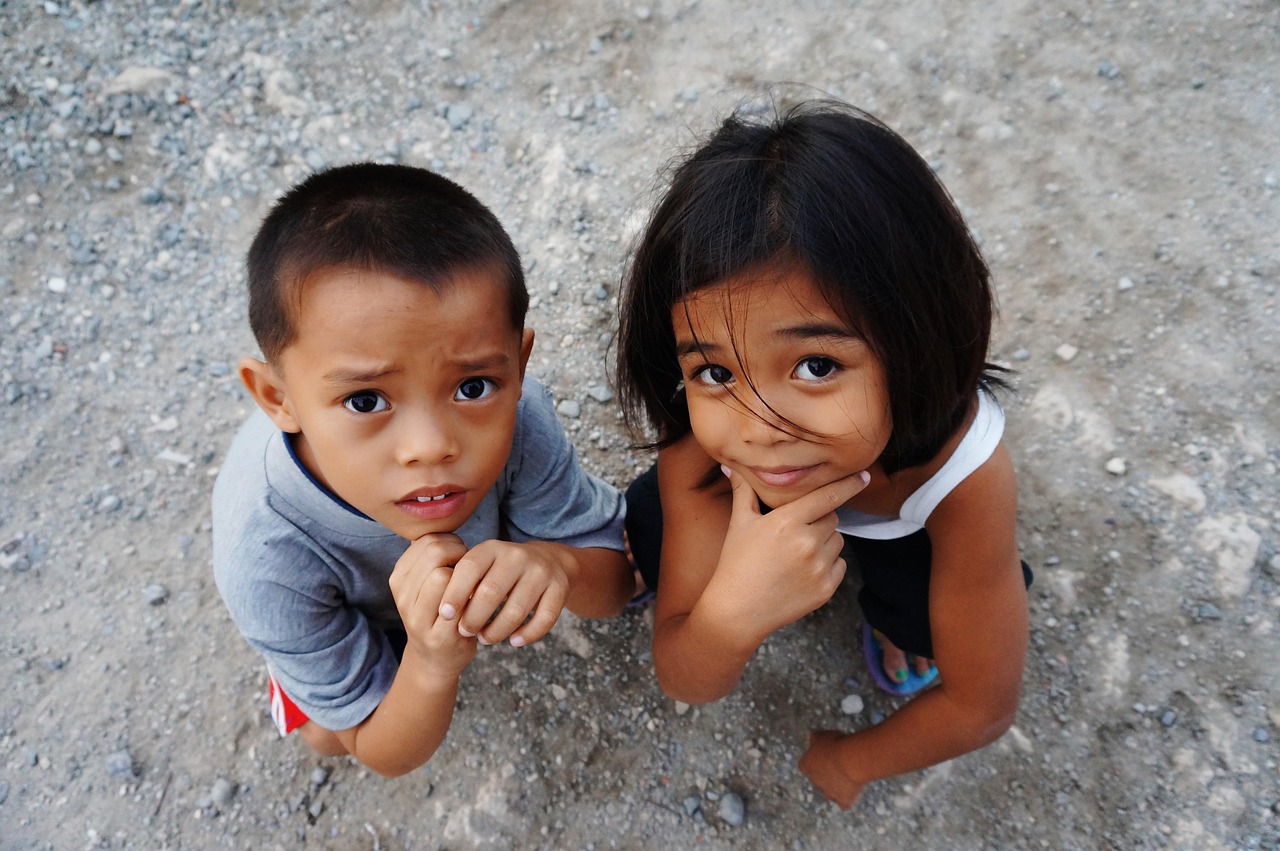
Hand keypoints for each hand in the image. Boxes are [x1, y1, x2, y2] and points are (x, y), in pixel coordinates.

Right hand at [388, 533, 476, 678]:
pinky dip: (472, 599)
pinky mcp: (438, 636)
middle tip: (469, 570)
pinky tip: (474, 605)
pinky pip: (460, 604)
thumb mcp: (426, 581)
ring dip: (466, 578)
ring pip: (444, 575)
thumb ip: (434, 556)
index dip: (452, 543)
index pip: (427, 539)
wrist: (435, 658)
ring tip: (470, 587)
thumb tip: (450, 527)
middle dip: (460, 554)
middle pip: (435, 551)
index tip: (459, 558)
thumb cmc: (439, 611)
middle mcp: (402, 595)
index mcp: (399, 577)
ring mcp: (417, 617)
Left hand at [436, 540, 569, 646]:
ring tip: (486, 639)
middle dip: (474, 618)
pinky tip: (514, 641)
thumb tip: (441, 610)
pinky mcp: (559, 588)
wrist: (549, 561)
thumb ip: (463, 580)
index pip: (469, 568)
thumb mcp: (483, 565)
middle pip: (490, 592)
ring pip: (516, 610)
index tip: (444, 614)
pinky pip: (543, 619)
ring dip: (498, 631)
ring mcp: (541, 571)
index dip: (454, 592)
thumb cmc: (502, 570)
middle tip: (465, 631)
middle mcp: (518, 556)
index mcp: (492, 548)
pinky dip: (527, 635)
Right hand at [706, 467, 868, 642]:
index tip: (864, 476)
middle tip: (795, 532)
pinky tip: (802, 572)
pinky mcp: (826, 588)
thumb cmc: (736, 563)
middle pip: (832, 518)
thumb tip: (730, 466)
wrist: (737, 611)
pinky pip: (840, 565)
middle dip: (819, 520)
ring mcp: (819, 567)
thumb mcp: (739, 524)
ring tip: (796, 554)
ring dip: (824, 542)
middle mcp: (807, 542)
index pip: (828, 495)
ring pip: (837, 541)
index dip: (848, 484)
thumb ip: (743, 491)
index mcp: (787, 521)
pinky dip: (827, 565)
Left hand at [799, 730, 865, 808]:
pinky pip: (843, 803)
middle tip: (835, 768)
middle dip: (823, 777)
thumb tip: (812, 738)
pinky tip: (853, 794)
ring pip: (829, 794)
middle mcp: (815, 780)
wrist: (849, 761)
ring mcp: (829, 792)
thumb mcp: (822, 735)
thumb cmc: (835, 745)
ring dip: (835, 789)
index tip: (819, 760)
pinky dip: (847, 800)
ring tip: (845, 781)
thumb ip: (815, 738)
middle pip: (816, 781)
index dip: (811, 764)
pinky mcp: (843, 800)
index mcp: (808, 765)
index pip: (803, 767)